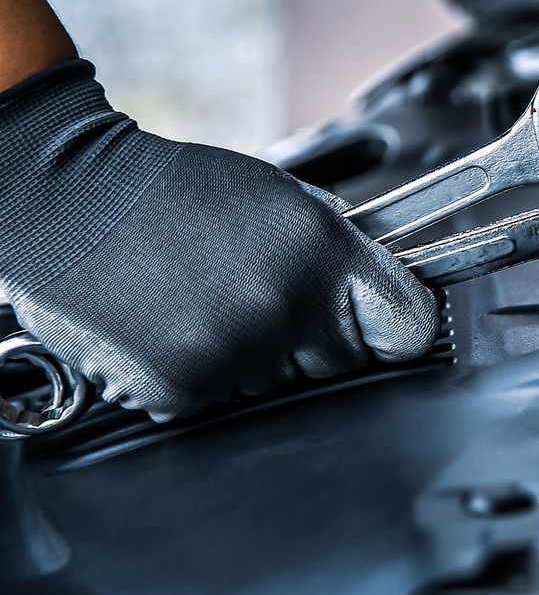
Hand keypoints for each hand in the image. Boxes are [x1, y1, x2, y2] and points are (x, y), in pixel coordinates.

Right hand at [0, 62, 438, 419]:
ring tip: (210, 304)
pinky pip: (220, 401)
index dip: (396, 328)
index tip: (383, 327)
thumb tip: (386, 291)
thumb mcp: (284, 200)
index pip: (408, 326)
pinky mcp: (181, 389)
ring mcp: (233, 353)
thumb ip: (340, 252)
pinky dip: (204, 375)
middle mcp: (285, 306)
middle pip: (344, 362)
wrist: (72, 201)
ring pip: (280, 385)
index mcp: (323, 250)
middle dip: (318, 339)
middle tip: (265, 298)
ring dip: (257, 358)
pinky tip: (178, 327)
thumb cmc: (179, 193)